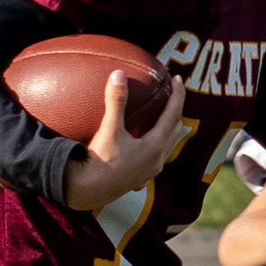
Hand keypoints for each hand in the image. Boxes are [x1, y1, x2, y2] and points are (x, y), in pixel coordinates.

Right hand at [61, 73, 187, 211]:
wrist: (88, 192)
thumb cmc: (100, 160)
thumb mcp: (109, 129)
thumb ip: (116, 101)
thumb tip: (118, 73)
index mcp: (155, 146)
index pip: (173, 115)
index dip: (177, 95)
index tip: (177, 79)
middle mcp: (157, 160)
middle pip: (174, 131)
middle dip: (175, 112)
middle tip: (170, 96)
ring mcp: (149, 172)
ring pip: (166, 146)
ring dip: (166, 130)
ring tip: (160, 117)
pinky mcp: (139, 180)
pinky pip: (153, 159)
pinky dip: (154, 146)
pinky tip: (142, 144)